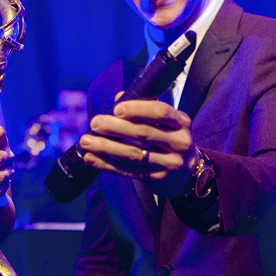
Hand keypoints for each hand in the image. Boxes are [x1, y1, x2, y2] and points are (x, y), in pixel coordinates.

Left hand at [78, 97, 196, 197]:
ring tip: (87, 141)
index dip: (137, 109)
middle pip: (143, 133)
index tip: (116, 108)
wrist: (188, 172)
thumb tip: (118, 97)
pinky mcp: (158, 178)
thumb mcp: (167, 122)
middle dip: (115, 127)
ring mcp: (170, 162)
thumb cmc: (170, 138)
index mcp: (181, 122)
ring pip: (133, 154)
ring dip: (106, 147)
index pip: (160, 112)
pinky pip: (128, 171)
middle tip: (95, 123)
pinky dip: (107, 164)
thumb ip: (144, 108)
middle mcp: (179, 142)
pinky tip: (92, 158)